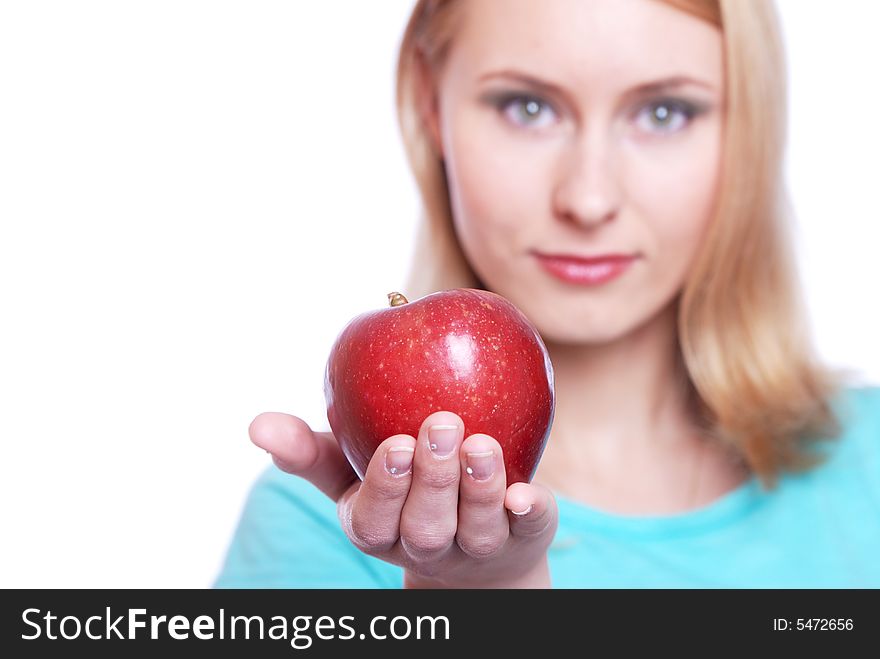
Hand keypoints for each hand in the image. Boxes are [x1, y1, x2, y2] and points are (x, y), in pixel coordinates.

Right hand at [249, 410, 557, 587]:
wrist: (471, 541)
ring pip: (475, 529)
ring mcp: (476, 547)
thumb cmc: (397, 491)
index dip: (387, 486)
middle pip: (425, 526)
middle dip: (433, 479)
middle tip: (441, 422)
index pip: (374, 518)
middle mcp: (425, 545)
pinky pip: (527, 529)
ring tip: (481, 442)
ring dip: (478, 488)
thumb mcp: (349, 471)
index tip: (397, 443)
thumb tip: (256, 425)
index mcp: (378, 530)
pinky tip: (523, 492)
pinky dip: (527, 512)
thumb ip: (308, 451)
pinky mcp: (523, 537)